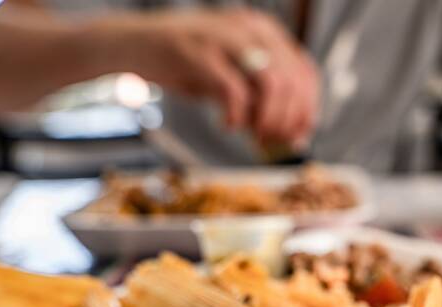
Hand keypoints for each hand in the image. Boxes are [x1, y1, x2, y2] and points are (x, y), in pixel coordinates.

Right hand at [120, 7, 318, 147]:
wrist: (134, 44)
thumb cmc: (186, 63)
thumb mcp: (232, 75)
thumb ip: (261, 99)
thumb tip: (293, 136)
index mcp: (264, 30)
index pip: (305, 72)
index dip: (307, 109)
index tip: (298, 136)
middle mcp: (251, 29)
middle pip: (293, 82)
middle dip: (289, 120)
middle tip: (273, 142)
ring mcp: (226, 37)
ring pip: (273, 84)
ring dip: (269, 119)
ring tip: (255, 136)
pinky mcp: (200, 53)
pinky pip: (235, 91)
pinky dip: (237, 116)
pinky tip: (228, 125)